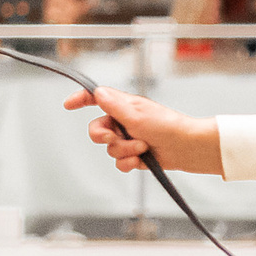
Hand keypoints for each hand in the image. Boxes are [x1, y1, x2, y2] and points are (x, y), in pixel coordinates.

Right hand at [59, 86, 222, 175]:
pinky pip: (120, 162)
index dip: (80, 99)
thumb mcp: (136, 115)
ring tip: (142, 148)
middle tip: (113, 137)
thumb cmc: (167, 127)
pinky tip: (141, 160)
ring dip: (125, 150)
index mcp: (123, 105)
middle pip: (97, 130)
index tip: (68, 105)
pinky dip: (129, 163)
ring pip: (110, 149)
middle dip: (104, 137)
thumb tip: (97, 92)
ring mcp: (129, 138)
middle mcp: (124, 121)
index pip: (96, 98)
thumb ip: (113, 106)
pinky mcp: (135, 154)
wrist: (187, 148)